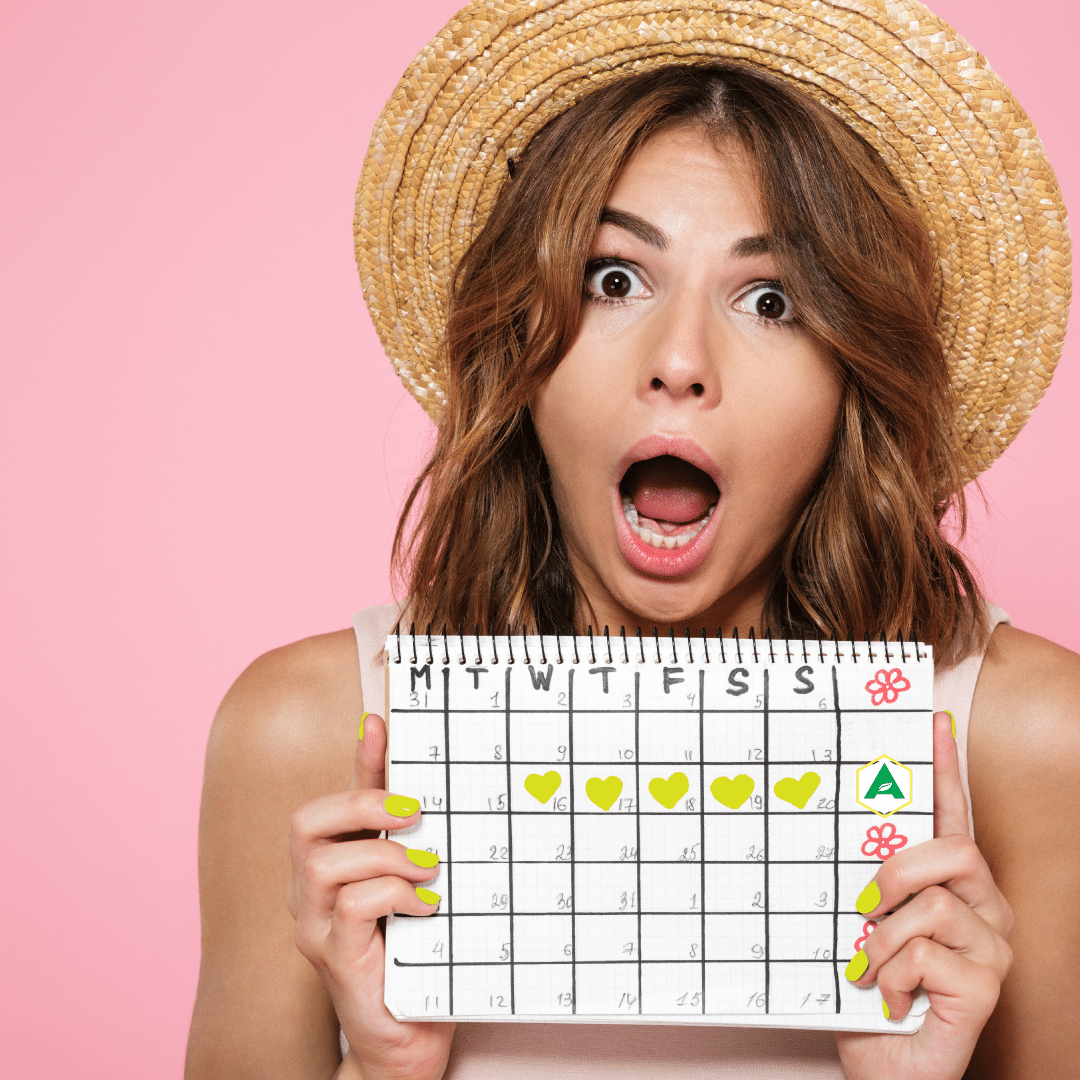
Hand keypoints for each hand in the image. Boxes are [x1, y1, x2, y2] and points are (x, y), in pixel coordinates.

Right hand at [288, 713, 454, 1079]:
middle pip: (306, 822)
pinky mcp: (333, 959)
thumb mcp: (423, 890)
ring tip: (427, 873)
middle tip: (414, 813)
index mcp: (334, 866)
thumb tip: (446, 798)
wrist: (409, 1039)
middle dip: (362, 803)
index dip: (359, 759)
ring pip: (321, 862)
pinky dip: (392, 896)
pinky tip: (425, 909)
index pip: (337, 800)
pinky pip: (348, 907)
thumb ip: (423, 848)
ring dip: (384, 857)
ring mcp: (314, 927)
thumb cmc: (419, 958)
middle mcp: (310, 892)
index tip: (381, 722)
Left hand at [835, 712, 1013, 1079]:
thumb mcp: (857, 922)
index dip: (945, 766)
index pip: (954, 814)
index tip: (934, 720)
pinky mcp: (985, 988)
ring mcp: (991, 949)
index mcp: (952, 884)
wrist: (882, 1063)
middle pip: (953, 848)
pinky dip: (891, 974)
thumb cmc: (868, 988)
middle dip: (894, 871)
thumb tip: (829, 826)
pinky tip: (890, 996)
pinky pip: (927, 953)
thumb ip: (861, 878)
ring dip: (882, 938)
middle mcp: (983, 909)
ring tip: (872, 968)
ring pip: (933, 903)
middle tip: (862, 908)